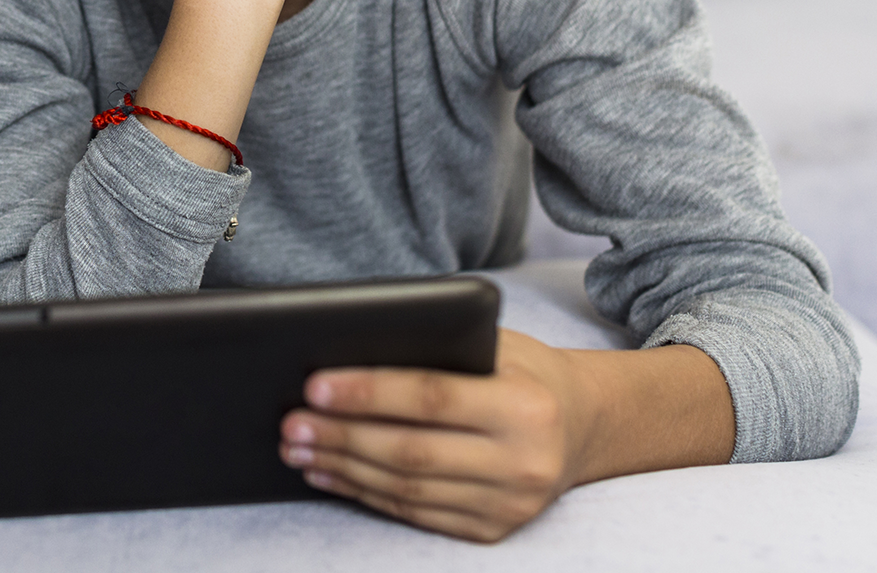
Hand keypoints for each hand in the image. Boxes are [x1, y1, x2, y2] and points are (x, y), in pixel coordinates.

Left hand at [278, 330, 578, 542]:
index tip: (314, 385)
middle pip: (412, 452)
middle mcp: (524, 462)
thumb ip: (439, 349)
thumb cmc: (524, 371)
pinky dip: (366, 494)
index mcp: (526, 406)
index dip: (368, 392)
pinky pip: (416, 514)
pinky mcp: (494, 530)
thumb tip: (346, 354)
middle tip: (290, 423)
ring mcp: (510, 505)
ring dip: (344, 469)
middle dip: (342, 437)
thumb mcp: (498, 346)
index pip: (433, 397)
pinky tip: (331, 474)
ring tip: (298, 449)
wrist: (585, 425)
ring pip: (408, 490)